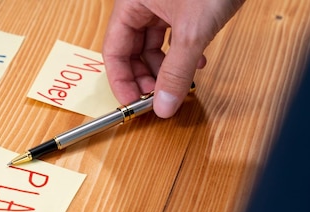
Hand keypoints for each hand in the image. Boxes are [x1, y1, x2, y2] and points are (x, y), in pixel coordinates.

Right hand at [103, 0, 243, 117]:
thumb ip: (177, 71)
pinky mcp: (184, 6)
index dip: (121, 80)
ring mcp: (163, 4)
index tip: (132, 103)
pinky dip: (182, 55)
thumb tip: (164, 104)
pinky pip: (174, 37)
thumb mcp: (192, 31)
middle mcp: (143, 4)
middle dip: (144, 77)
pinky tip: (196, 65)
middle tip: (156, 99)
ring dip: (165, 69)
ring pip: (154, 46)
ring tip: (178, 85)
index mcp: (131, 4)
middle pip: (132, 50)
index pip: (113, 50)